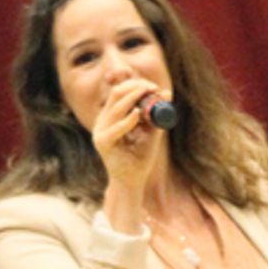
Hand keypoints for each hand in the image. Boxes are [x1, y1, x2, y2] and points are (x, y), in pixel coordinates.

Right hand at [92, 77, 166, 197]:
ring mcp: (100, 131)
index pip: (119, 92)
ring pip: (116, 107)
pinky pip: (115, 128)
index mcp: (111, 116)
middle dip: (135, 87)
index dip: (136, 85)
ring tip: (149, 94)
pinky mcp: (103, 143)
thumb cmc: (140, 159)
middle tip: (153, 88)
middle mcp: (103, 121)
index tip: (154, 87)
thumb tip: (167, 93)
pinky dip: (127, 120)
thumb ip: (155, 115)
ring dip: (133, 98)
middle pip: (116, 94)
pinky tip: (138, 115)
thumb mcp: (150, 133)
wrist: (132, 182)